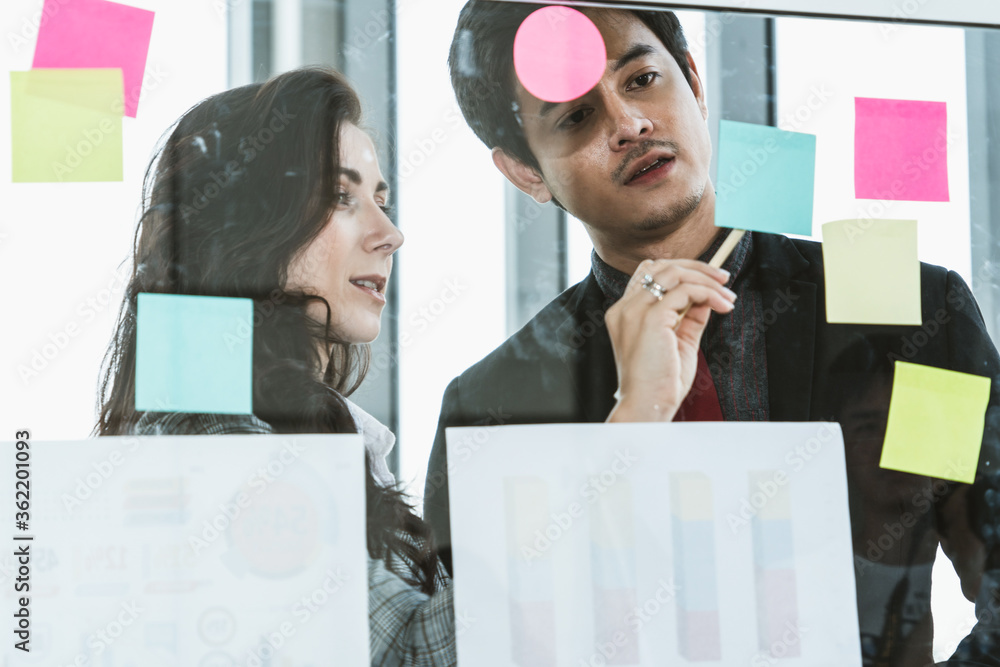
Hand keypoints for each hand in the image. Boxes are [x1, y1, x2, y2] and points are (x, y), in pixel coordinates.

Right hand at [604, 258, 735, 422]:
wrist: (647, 407)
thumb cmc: (660, 383)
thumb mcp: (679, 343)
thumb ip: (689, 318)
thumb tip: (706, 298)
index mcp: (625, 313)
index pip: (649, 273)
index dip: (681, 270)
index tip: (709, 280)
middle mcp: (625, 308)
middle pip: (661, 266)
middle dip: (697, 267)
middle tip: (724, 279)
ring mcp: (635, 311)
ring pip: (674, 273)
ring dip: (707, 279)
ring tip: (728, 296)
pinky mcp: (651, 318)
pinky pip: (685, 291)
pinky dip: (708, 294)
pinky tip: (723, 306)